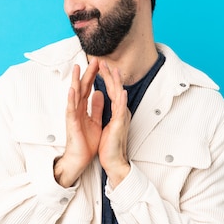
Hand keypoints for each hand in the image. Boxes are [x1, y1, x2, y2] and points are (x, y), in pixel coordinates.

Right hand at [54, 59, 103, 187]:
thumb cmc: (86, 142)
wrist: (80, 159)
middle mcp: (76, 109)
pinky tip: (72, 90)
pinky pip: (71, 109)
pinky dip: (71, 99)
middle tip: (93, 60)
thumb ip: (96, 107)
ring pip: (74, 95)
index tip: (99, 64)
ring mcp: (72, 115)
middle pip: (82, 87)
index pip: (89, 88)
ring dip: (75, 81)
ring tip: (77, 68)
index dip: (94, 76)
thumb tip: (99, 93)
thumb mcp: (95, 121)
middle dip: (88, 73)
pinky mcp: (71, 124)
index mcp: (83, 108)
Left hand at [97, 61, 130, 187]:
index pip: (110, 91)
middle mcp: (120, 112)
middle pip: (115, 90)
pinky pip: (121, 112)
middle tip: (104, 62)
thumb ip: (104, 109)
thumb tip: (100, 96)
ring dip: (116, 83)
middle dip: (109, 75)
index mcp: (116, 111)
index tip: (101, 67)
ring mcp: (121, 118)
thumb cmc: (110, 144)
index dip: (106, 78)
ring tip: (114, 71)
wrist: (114, 161)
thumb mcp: (106, 123)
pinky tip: (122, 92)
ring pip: (120, 97)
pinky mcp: (119, 126)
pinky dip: (121, 101)